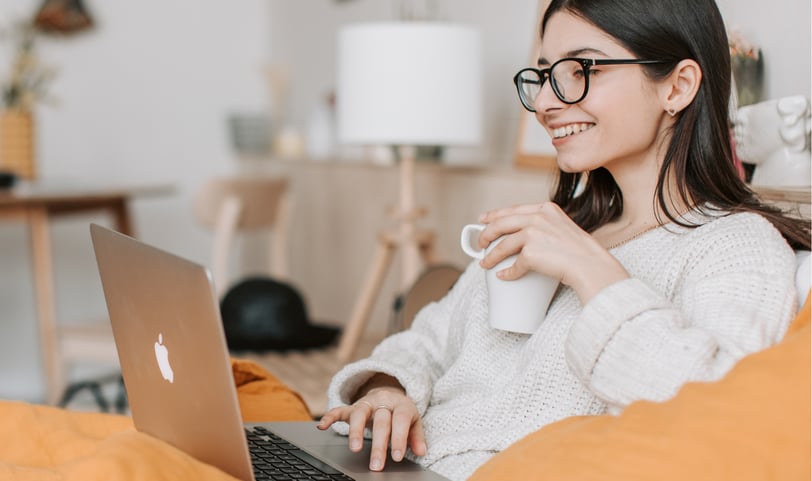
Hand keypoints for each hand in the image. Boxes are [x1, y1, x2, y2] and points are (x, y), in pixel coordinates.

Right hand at [317, 378, 425, 471]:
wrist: (389, 393)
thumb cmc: (401, 412)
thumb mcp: (414, 421)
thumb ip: (416, 436)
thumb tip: (422, 452)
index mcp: (400, 405)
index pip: (400, 420)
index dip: (399, 438)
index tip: (397, 457)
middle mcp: (382, 402)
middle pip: (380, 421)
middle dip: (379, 444)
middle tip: (377, 464)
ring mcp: (366, 403)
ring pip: (359, 414)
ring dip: (356, 431)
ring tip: (355, 449)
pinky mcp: (352, 406)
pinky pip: (339, 409)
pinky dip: (329, 417)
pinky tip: (322, 426)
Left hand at [477, 201, 627, 302]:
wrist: (592, 265)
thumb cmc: (581, 252)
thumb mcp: (563, 227)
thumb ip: (545, 226)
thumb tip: (523, 238)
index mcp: (546, 208)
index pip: (513, 209)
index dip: (494, 214)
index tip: (483, 220)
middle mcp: (538, 217)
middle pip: (501, 223)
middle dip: (486, 234)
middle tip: (480, 243)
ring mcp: (533, 234)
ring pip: (503, 245)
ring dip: (490, 256)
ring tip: (485, 263)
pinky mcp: (531, 252)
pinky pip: (514, 265)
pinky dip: (507, 273)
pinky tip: (503, 276)